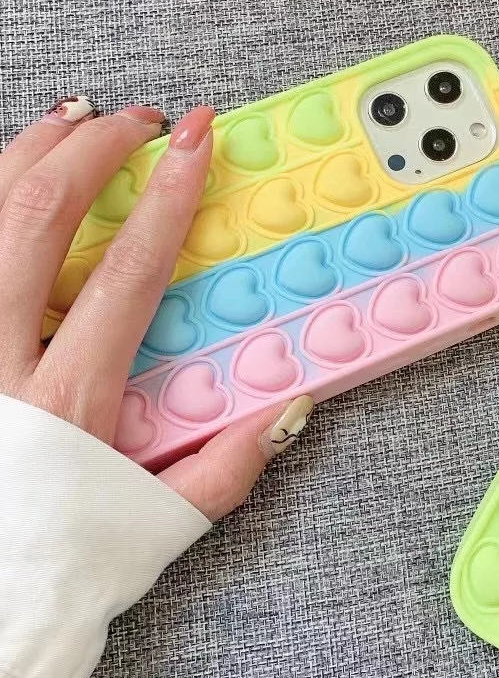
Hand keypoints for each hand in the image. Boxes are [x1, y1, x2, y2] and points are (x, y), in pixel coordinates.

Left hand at [0, 97, 312, 519]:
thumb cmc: (54, 559)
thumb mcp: (153, 526)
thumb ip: (227, 469)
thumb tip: (291, 404)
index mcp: (65, 403)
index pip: (128, 271)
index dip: (168, 196)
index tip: (195, 142)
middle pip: (39, 216)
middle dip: (97, 149)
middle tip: (141, 122)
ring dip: (30, 151)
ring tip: (75, 118)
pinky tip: (8, 173)